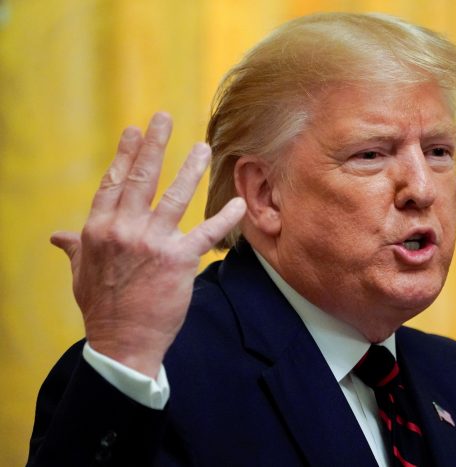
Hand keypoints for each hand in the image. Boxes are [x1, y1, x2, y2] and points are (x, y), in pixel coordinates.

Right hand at [50, 112, 245, 377]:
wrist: (123, 341)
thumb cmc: (102, 307)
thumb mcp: (81, 273)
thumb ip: (76, 248)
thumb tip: (56, 236)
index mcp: (99, 229)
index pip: (114, 183)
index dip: (125, 154)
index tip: (134, 131)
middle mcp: (124, 230)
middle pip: (141, 178)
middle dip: (154, 145)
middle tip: (164, 118)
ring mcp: (153, 243)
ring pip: (175, 196)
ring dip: (190, 169)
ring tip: (203, 147)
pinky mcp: (180, 260)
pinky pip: (206, 232)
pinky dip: (224, 217)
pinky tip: (238, 202)